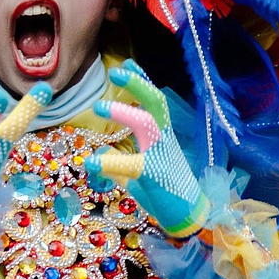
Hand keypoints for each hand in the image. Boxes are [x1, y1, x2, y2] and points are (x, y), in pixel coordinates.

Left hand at [85, 60, 207, 235]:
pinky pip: (131, 164)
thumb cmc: (165, 191)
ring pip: (147, 124)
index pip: (152, 102)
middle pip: (155, 102)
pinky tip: (90, 161)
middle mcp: (163, 139)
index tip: (127, 63)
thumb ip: (120, 157)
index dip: (141, 81)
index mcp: (160, 135)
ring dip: (124, 112)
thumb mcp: (139, 171)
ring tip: (98, 106)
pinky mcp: (153, 175)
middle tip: (116, 71)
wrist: (188, 215)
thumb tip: (102, 146)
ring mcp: (160, 155)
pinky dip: (109, 162)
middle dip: (137, 84)